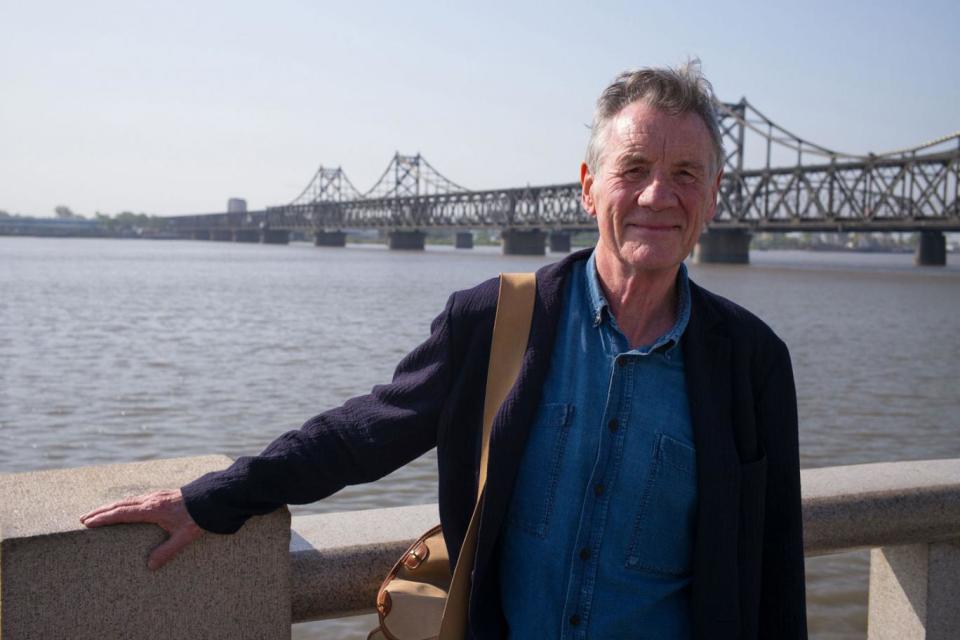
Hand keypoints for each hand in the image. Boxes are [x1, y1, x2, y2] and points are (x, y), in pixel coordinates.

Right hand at [80, 489, 202, 570]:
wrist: (213, 497)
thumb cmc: (198, 517)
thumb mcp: (184, 537)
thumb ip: (167, 551)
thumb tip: (150, 566)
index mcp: (152, 509)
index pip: (122, 513)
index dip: (104, 518)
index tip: (87, 522)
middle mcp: (151, 500)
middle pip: (120, 504)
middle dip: (100, 511)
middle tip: (83, 519)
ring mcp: (155, 496)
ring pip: (127, 500)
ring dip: (111, 506)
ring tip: (97, 513)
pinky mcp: (161, 495)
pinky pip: (136, 499)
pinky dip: (123, 504)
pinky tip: (123, 508)